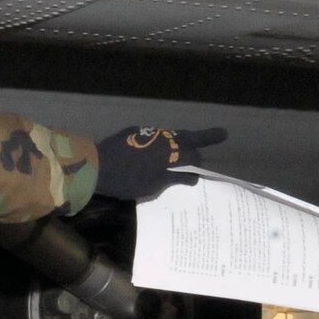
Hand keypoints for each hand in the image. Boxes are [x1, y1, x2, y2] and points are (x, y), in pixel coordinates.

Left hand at [93, 125, 227, 200]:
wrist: (96, 167)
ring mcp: (147, 133)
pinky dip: (159, 143)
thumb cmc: (128, 180)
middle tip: (222, 133)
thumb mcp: (155, 185)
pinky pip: (153, 137)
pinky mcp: (133, 133)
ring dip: (180, 140)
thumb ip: (175, 178)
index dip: (197, 164)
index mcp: (172, 151)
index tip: (200, 172)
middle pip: (187, 137)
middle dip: (205, 136)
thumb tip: (193, 176)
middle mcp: (163, 137)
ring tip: (189, 142)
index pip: (192, 155)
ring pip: (170, 135)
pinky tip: (156, 150)